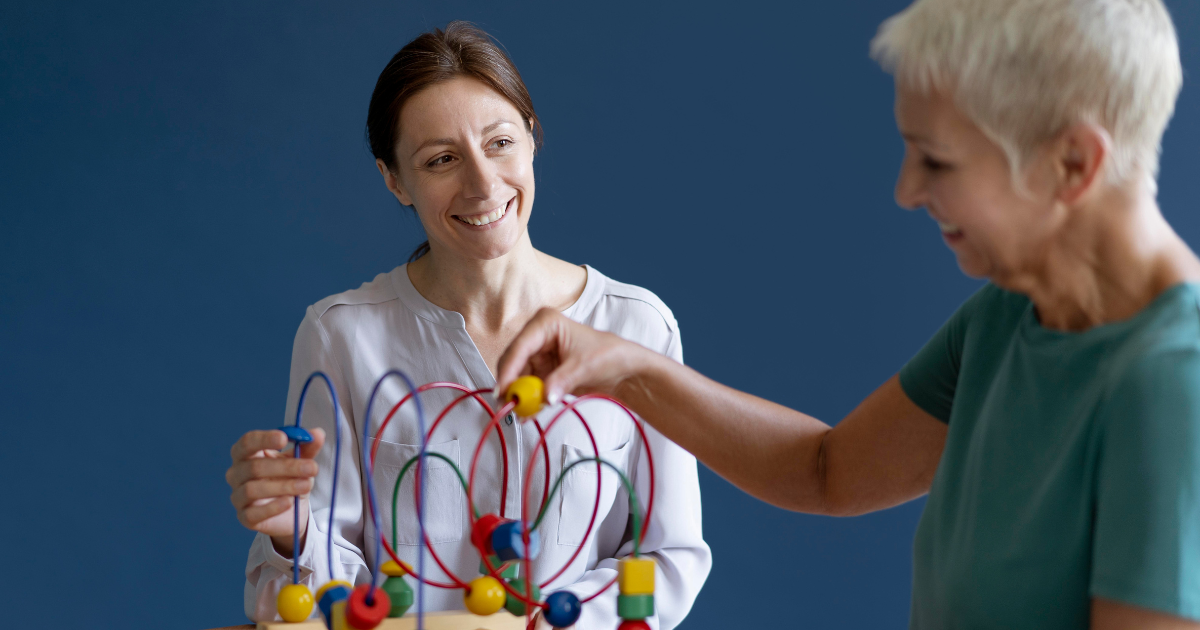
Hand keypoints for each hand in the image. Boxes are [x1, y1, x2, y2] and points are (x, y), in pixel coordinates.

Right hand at [226, 427, 325, 555]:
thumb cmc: (289, 478)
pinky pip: (253, 513)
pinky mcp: (244, 517)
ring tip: (307, 485)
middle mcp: (236, 474)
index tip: (284, 438)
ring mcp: (238, 496)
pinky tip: (289, 502)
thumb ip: (308, 447)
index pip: (247, 442)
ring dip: (283, 486)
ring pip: (252, 489)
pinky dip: (272, 507)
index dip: (263, 439)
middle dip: (286, 466)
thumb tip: (318, 433)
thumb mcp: (301, 460)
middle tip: (312, 467)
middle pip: (254, 467)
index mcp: (246, 454)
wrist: (290, 510)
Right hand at [496, 308, 657, 405]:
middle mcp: (537, 336)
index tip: (504, 390)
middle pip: (513, 361)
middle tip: (509, 405)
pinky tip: (529, 413)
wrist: (623, 368)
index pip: (520, 346)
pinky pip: (527, 387)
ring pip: (517, 376)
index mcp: (546, 323)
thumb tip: (545, 397)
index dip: (509, 369)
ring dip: (518, 395)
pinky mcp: (541, 371)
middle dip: (510, 384)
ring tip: (522, 413)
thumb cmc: (608, 355)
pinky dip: (528, 400)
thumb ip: (562, 381)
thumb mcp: (584, 367)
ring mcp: (538, 355)